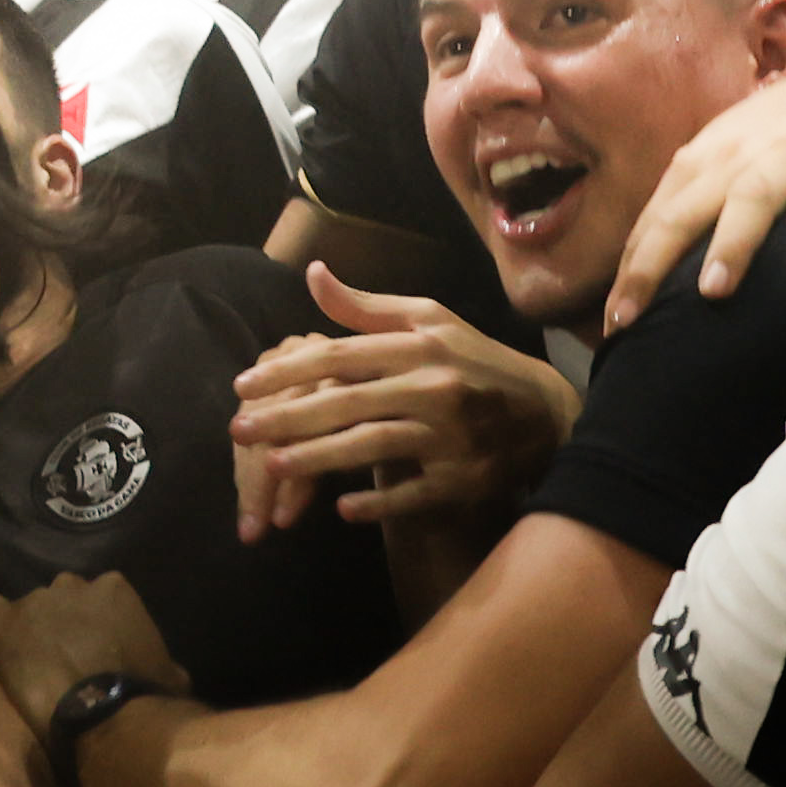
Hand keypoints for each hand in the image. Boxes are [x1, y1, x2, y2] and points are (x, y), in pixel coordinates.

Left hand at [0, 574, 187, 738]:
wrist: (106, 716)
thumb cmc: (145, 695)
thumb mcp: (170, 674)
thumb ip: (160, 658)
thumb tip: (164, 669)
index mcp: (114, 588)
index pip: (101, 595)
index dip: (96, 623)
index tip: (98, 649)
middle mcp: (71, 583)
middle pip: (62, 599)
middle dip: (63, 623)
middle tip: (67, 658)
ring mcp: (33, 600)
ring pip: (28, 609)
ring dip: (31, 631)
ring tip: (33, 665)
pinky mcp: (3, 623)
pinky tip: (0, 649)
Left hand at [228, 265, 579, 538]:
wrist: (546, 413)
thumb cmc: (473, 361)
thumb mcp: (428, 321)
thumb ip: (365, 308)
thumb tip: (312, 275)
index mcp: (420, 345)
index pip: (341, 354)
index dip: (289, 369)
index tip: (244, 384)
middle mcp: (433, 388)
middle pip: (348, 402)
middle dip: (288, 417)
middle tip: (239, 430)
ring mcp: (449, 436)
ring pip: (373, 447)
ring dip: (320, 459)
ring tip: (273, 467)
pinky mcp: (463, 478)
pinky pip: (413, 493)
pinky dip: (378, 503)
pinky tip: (341, 510)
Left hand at [605, 53, 785, 332]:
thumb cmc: (777, 136)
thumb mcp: (724, 161)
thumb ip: (693, 206)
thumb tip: (652, 272)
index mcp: (700, 163)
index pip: (654, 221)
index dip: (629, 271)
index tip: (610, 324)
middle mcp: (735, 157)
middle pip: (684, 211)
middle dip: (651, 266)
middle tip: (628, 318)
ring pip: (753, 198)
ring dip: (732, 244)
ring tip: (713, 292)